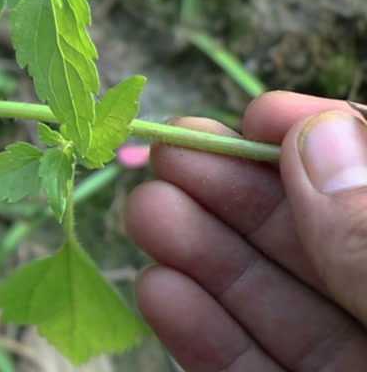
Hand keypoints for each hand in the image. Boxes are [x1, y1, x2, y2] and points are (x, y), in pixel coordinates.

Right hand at [127, 92, 366, 369]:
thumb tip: (317, 136)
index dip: (317, 141)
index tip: (256, 114)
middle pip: (312, 238)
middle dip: (234, 190)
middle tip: (169, 153)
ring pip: (271, 302)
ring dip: (199, 250)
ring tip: (143, 213)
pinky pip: (248, 371)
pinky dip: (200, 331)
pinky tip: (158, 289)